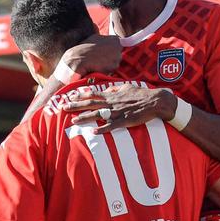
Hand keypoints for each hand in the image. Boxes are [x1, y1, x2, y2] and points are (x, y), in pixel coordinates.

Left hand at [61, 85, 176, 130]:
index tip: (70, 97)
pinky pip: (112, 126)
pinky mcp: (125, 121)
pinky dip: (102, 129)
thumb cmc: (141, 95)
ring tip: (73, 120)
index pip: (93, 95)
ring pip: (98, 115)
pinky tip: (93, 132)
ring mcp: (118, 112)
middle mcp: (112, 103)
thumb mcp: (126, 88)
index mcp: (112, 95)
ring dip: (85, 118)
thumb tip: (107, 89)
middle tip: (64, 108)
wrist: (155, 101)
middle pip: (91, 104)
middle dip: (76, 106)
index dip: (80, 96)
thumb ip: (115, 89)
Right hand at [62, 34, 121, 75]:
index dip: (111, 51)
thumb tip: (95, 24)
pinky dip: (106, 71)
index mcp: (114, 39)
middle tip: (99, 59)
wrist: (78, 60)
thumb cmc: (83, 49)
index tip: (103, 53)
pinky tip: (99, 68)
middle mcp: (118, 47)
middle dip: (110, 58)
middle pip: (117, 56)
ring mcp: (117, 56)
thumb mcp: (92, 37)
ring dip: (108, 65)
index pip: (118, 47)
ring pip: (115, 63)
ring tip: (98, 63)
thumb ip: (98, 32)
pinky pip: (112, 70)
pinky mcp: (114, 66)